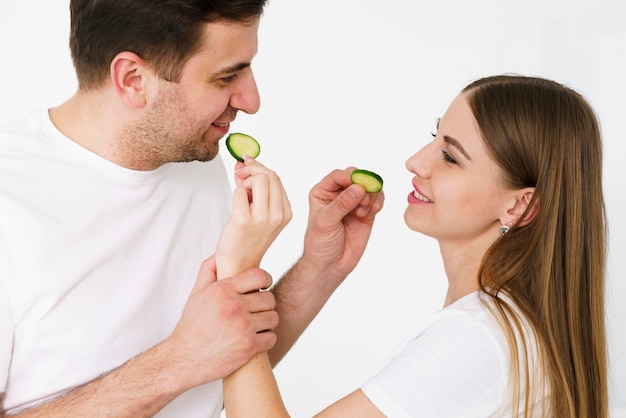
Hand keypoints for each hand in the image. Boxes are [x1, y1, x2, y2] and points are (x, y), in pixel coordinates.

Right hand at [166, 257, 277, 390]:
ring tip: (257, 324)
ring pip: (273, 318)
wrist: (183, 359)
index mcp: (223, 290)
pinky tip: (256, 339)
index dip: (265, 281)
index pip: (260, 276)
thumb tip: (220, 253)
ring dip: (267, 322)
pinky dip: (266, 339)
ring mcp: (243, 327)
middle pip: (269, 299)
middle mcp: (234, 306)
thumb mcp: (196, 294)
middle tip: (256, 310)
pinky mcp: (248, 347)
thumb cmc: (191, 325)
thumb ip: (209, 270)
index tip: (263, 287)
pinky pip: (271, 337)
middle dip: (265, 304)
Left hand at [216, 156, 291, 277]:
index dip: (259, 167)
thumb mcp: (260, 213)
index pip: (276, 178)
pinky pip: (239, 192)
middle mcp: (278, 215)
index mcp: (285, 212)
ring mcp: (262, 218)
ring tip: (240, 195)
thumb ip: (256, 188)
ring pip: (257, 180)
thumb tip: (244, 162)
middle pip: (269, 175)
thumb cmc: (247, 238)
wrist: (239, 264)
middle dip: (251, 169)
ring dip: (244, 182)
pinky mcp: (244, 220)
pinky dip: (235, 194)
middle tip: (239, 174)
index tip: (246, 165)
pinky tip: (236, 207)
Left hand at [302, 167, 384, 281]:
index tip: (359, 186)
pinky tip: (369, 214)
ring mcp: (353, 203)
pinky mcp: (366, 212)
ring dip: (371, 196)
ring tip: (363, 212)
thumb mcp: (326, 222)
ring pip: (369, 186)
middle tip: (364, 200)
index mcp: (323, 192)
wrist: (330, 265)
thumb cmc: (320, 243)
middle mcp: (338, 194)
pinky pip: (377, 199)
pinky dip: (378, 203)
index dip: (350, 177)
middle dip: (364, 185)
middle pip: (356, 177)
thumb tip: (358, 188)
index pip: (338, 175)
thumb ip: (341, 204)